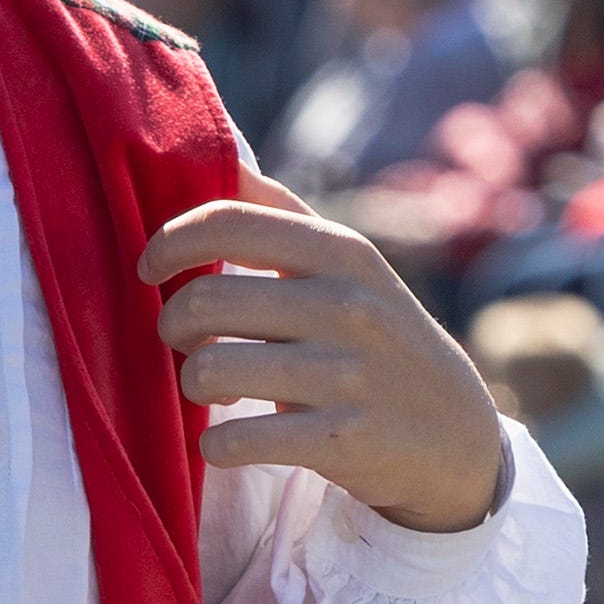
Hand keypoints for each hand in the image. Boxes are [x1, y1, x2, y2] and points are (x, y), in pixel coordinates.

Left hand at [143, 186, 506, 532]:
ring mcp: (348, 374)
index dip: (167, 244)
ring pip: (207, 370)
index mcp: (340, 252)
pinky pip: (234, 441)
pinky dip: (216, 449)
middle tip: (186, 342)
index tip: (149, 269)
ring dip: (191, 384)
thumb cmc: (372, 335)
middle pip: (202, 301)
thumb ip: (280, 214)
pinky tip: (230, 443)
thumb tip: (219, 154)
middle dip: (172, 326)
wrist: (454, 431)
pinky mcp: (342, 440)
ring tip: (213, 387)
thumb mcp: (346, 264)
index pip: (226, 222)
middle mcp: (347, 305)